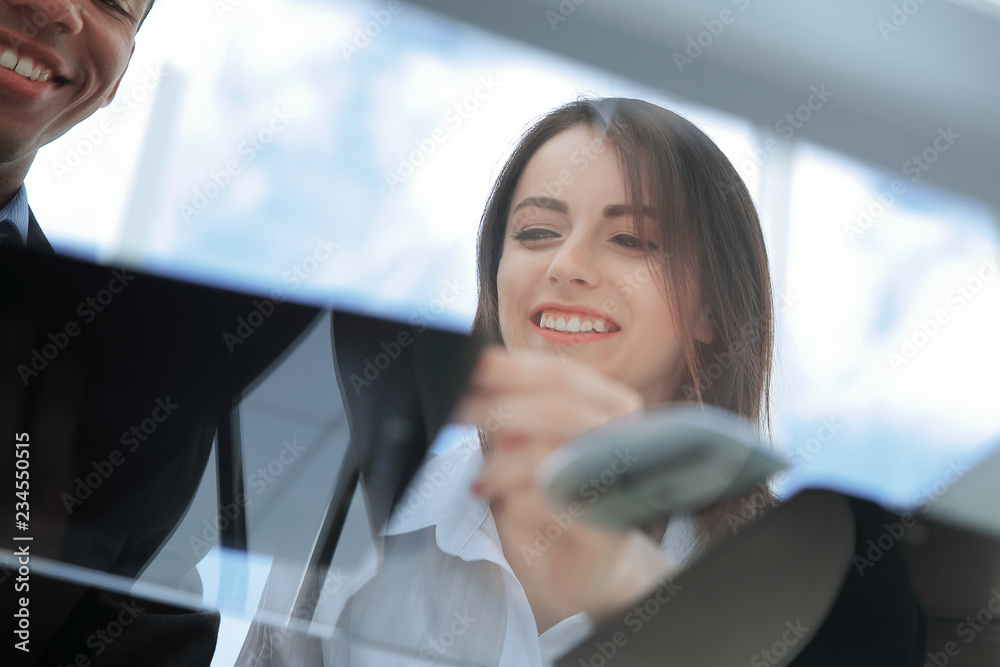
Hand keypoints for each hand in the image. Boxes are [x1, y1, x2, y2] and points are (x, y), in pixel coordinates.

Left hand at [454, 346, 675, 620]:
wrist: (579, 573)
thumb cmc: (550, 505)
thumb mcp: (526, 447)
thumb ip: (515, 413)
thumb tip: (479, 372)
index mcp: (610, 408)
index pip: (563, 375)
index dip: (514, 368)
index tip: (472, 366)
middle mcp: (622, 439)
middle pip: (559, 407)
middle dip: (501, 408)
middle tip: (460, 412)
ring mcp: (616, 482)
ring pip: (552, 452)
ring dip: (503, 464)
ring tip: (484, 480)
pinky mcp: (606, 528)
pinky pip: (549, 501)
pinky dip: (514, 502)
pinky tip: (504, 507)